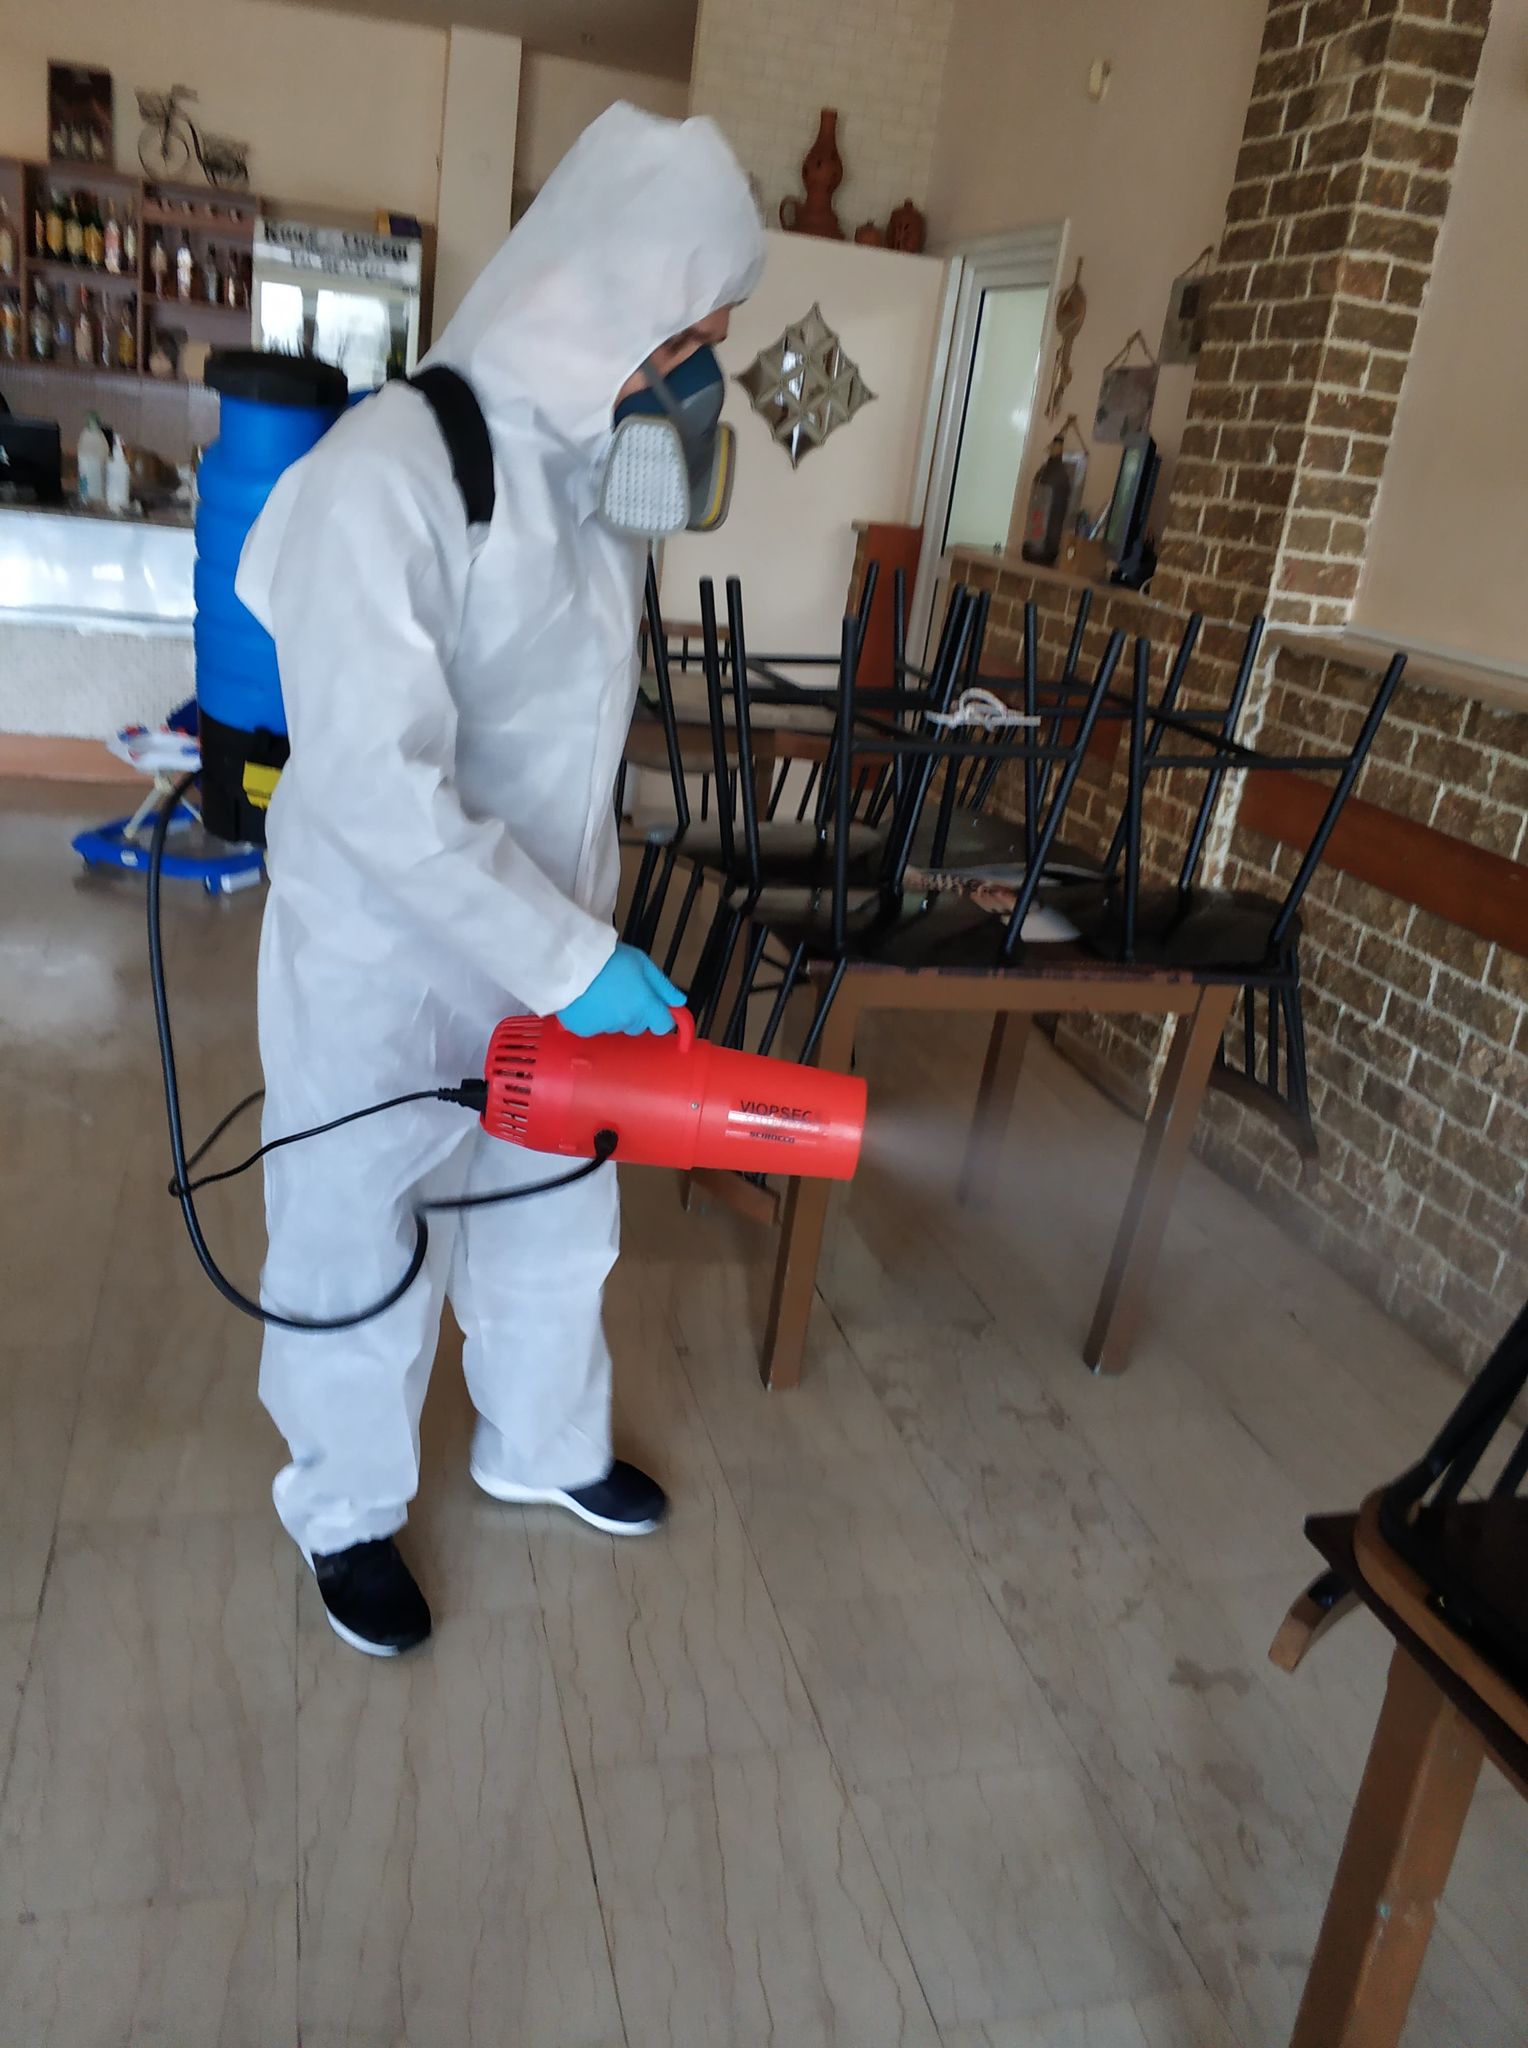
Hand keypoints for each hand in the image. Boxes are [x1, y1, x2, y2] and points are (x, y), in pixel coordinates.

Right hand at [556, 945, 685, 1037]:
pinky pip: (596, 1028)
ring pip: (617, 1027)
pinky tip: (587, 1001)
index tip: (653, 1006)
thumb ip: (663, 986)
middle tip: (621, 990)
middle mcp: (626, 1021)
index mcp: (643, 1005)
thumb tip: (679, 1002)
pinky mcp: (583, 1030)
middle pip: (639, 1026)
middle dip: (635, 1013)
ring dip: (614, 1015)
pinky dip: (593, 1019)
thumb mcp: (642, 963)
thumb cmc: (608, 958)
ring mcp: (604, 1028)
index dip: (660, 1016)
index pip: (663, 1025)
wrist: (569, 960)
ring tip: (601, 992)